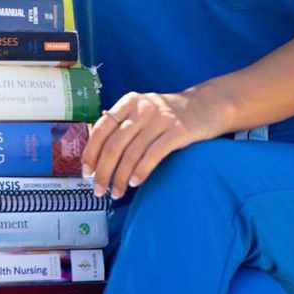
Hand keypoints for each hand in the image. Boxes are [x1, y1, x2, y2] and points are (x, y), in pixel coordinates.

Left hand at [81, 88, 228, 198]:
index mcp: (129, 101)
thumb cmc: (169, 115)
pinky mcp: (179, 131)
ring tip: (116, 193)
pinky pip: (154, 154)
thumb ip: (122, 125)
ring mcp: (162, 118)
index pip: (101, 128)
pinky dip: (141, 171)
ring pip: (132, 153)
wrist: (207, 106)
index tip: (87, 172)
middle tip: (98, 189)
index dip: (91, 152)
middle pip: (114, 144)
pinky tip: (135, 183)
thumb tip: (95, 153)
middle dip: (103, 171)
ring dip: (120, 177)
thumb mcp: (142, 111)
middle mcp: (143, 107)